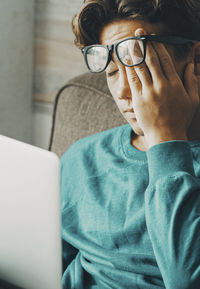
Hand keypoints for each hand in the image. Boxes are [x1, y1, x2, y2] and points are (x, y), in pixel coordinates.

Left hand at [125, 29, 198, 147]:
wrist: (166, 135)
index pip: (164, 60)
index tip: (152, 38)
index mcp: (174, 83)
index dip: (157, 47)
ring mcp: (148, 92)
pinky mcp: (138, 99)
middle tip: (138, 34)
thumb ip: (191, 80)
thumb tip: (190, 65)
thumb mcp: (192, 99)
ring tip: (129, 42)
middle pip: (151, 60)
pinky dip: (129, 69)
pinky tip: (125, 61)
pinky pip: (133, 80)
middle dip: (144, 44)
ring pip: (140, 68)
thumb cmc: (180, 118)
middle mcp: (161, 85)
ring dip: (134, 53)